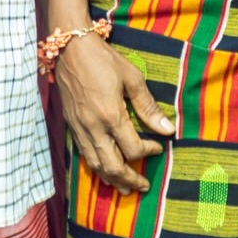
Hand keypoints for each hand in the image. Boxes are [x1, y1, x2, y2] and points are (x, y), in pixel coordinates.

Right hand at [55, 36, 175, 194]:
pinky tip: (104, 170)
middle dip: (130, 179)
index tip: (158, 147)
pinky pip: (84, 155)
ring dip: (112, 179)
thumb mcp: (132, 78)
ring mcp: (80, 128)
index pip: (133, 148)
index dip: (149, 152)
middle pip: (112, 166)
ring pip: (95, 165)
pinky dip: (96, 167)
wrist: (69, 49)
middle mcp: (93, 127)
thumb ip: (148, 107)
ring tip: (125, 188)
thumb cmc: (103, 60)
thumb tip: (168, 129)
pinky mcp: (71, 126)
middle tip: (143, 186)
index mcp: (111, 115)